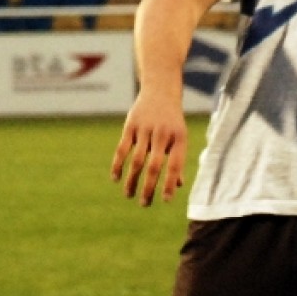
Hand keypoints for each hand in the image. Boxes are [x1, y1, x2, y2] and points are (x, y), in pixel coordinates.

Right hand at [111, 90, 186, 205]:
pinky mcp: (130, 125)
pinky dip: (118, 165)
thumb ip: (178, 160)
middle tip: (144, 204)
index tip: (165, 200)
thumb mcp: (180, 137)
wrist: (160, 91)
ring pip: (136, 160)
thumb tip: (178, 185)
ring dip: (132, 180)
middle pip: (154, 166)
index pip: (174, 166)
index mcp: (179, 139)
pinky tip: (116, 179)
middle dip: (148, 187)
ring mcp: (145, 129)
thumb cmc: (173, 120)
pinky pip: (122, 149)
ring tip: (129, 195)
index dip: (169, 184)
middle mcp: (163, 134)